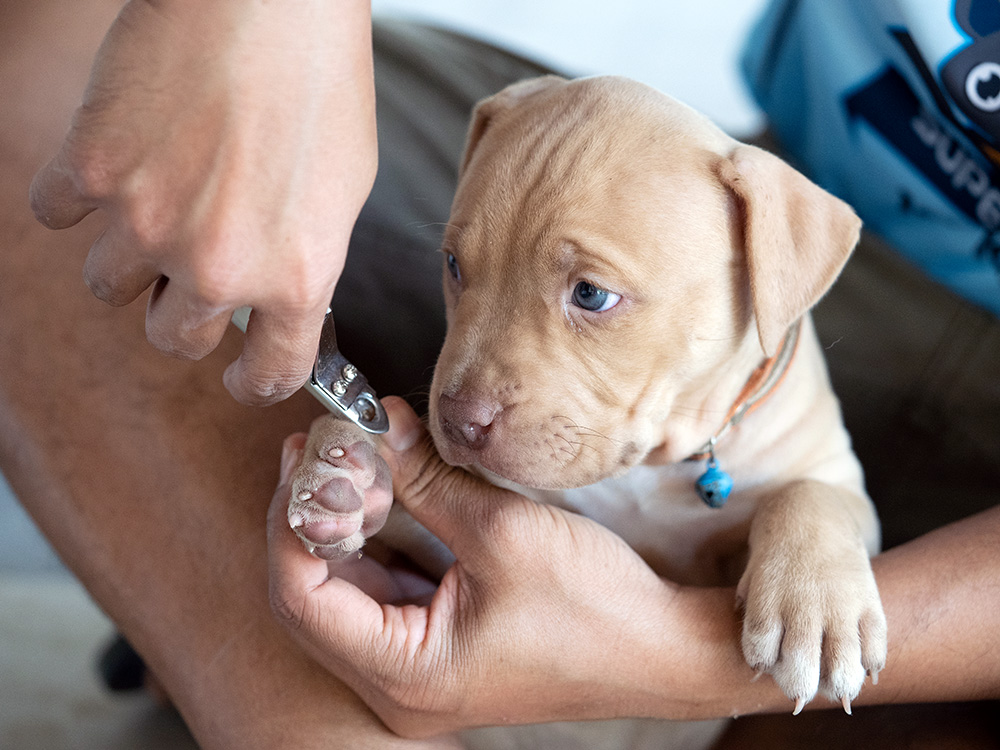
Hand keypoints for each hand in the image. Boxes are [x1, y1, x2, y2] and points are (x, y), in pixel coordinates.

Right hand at [30, 0, 376, 404]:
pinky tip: (111, 161)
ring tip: (156, 201)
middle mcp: (220, 268)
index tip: (242, 378)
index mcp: (296, 277)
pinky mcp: (92, 171)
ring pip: (108, 286)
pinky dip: (77, 196)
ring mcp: (149, 225)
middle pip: (174, 340)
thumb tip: (278, 295)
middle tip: (190, 273)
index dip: (255, 382)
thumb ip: (305, 257)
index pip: (271, 373)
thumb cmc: (320, 82)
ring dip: (128, 256)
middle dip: (182, 313)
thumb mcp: (345, 191)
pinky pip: (56, 215)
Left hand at [267, 397, 729, 737]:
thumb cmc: (594, 608)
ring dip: (346, 525)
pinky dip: (380, 542)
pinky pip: (386, 593)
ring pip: (348, 591)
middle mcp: (398, 684)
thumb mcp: (501, 531)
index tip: (304, 455)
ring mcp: (418, 669)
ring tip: (354, 460)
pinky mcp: (440, 647)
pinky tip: (387, 493)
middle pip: (315, 593)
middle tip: (323, 448)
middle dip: (314, 516)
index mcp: (404, 672)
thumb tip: (377, 423)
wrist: (661, 652)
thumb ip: (426, 476)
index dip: (291, 520)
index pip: (302, 596)